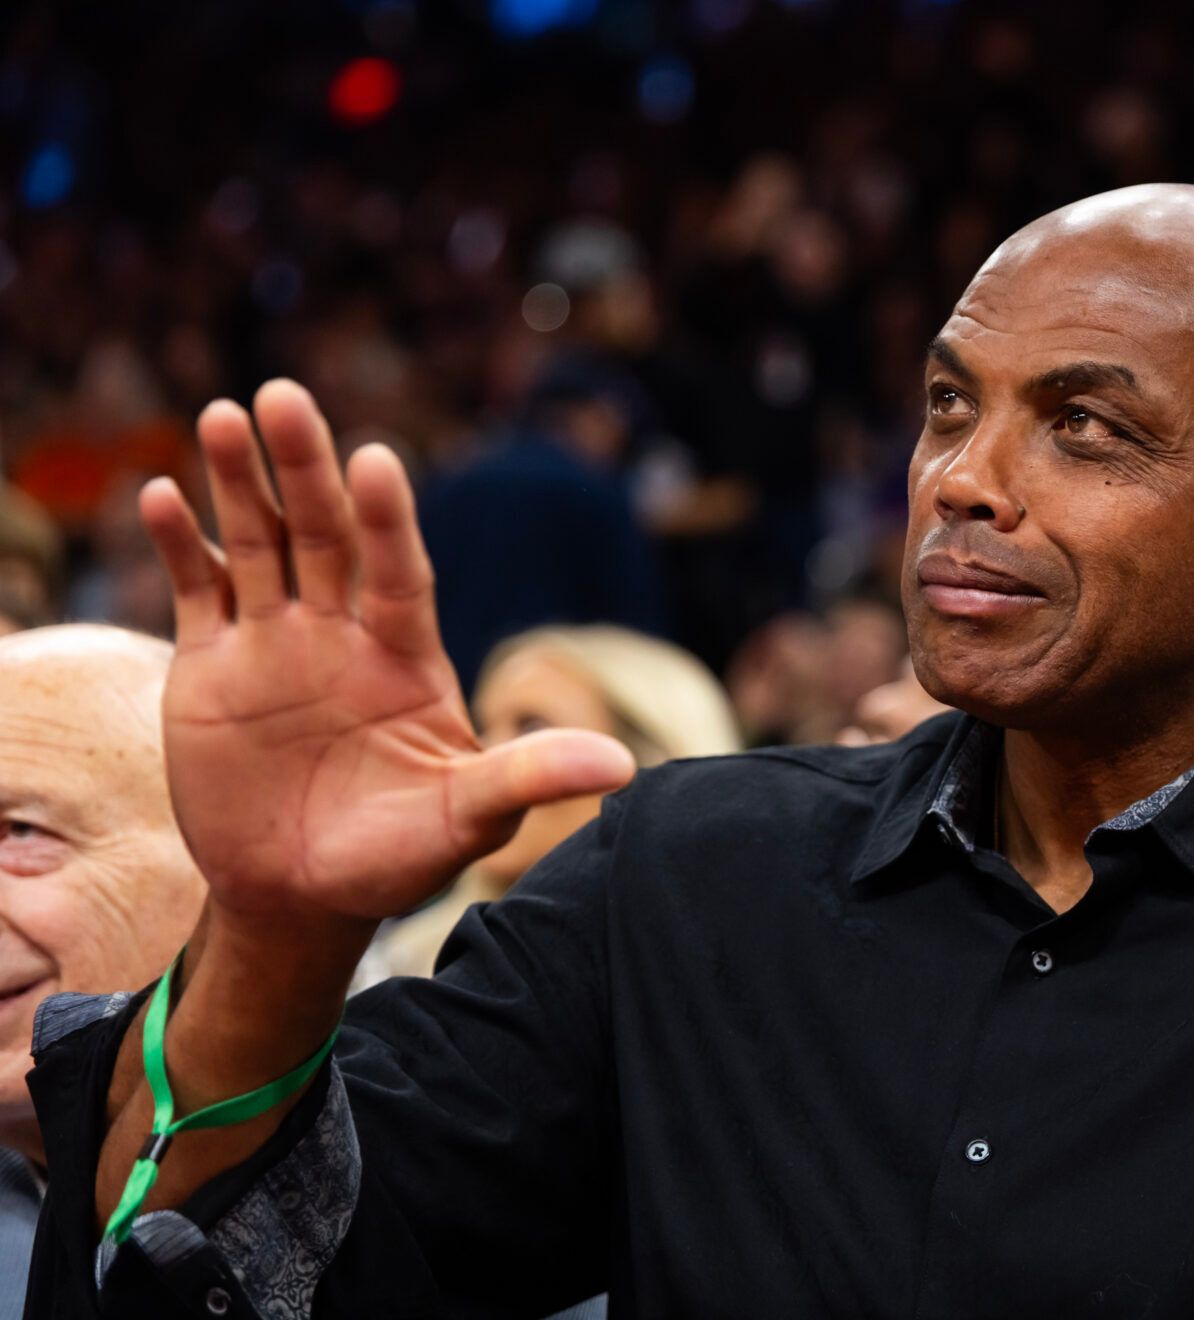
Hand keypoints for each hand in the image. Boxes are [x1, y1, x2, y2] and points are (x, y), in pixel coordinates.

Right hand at [139, 381, 636, 923]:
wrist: (301, 898)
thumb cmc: (398, 857)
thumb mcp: (467, 819)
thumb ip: (529, 777)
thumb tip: (625, 767)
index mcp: (406, 657)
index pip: (399, 572)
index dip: (389, 521)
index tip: (379, 461)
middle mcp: (341, 634)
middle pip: (324, 535)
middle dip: (304, 467)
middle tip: (285, 396)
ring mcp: (275, 644)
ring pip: (259, 545)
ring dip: (240, 484)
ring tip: (225, 414)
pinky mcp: (212, 668)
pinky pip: (199, 591)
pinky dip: (181, 545)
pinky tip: (162, 495)